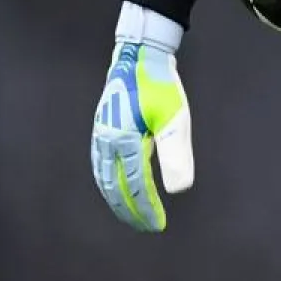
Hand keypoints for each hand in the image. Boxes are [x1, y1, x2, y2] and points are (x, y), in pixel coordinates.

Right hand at [90, 1, 193, 230]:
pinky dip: (108, 180)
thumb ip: (175, 154)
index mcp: (123, 143)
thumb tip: (179, 190)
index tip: (157, 225)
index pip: (133, 187)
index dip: (145, 209)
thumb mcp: (175, 118)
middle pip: (114, 187)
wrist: (140, 54)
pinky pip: (100, 163)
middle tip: (146, 226)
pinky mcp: (101, 126)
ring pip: (103, 177)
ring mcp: (100, 134)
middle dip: (129, 210)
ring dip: (116, 198)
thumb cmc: (160, 85)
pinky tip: (116, 182)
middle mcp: (106, 142)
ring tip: (130, 211)